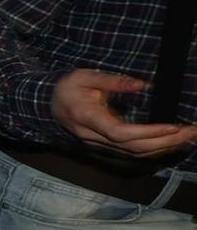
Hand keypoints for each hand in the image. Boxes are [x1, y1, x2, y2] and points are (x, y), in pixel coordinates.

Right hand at [52, 70, 196, 157]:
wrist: (48, 105)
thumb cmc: (66, 88)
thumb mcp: (83, 76)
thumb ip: (110, 80)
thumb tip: (141, 85)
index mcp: (87, 117)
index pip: (119, 132)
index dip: (147, 133)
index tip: (171, 126)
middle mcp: (93, 136)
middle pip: (132, 147)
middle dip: (164, 141)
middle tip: (190, 131)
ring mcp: (99, 144)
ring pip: (134, 153)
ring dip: (163, 147)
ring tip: (187, 136)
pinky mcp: (105, 146)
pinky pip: (132, 152)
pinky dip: (153, 149)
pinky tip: (170, 142)